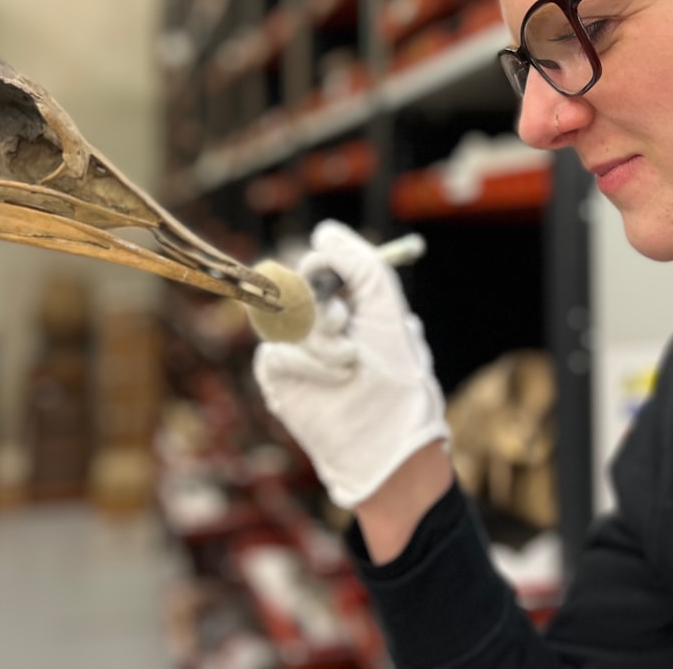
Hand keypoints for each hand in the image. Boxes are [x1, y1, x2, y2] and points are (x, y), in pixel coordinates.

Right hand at [253, 220, 448, 508]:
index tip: (329, 273)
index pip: (320, 267)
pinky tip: (333, 379)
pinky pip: (274, 352)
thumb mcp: (387, 309)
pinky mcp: (280, 379)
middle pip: (295, 288)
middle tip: (343, 325)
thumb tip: (323, 231)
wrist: (389, 441)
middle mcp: (321, 325)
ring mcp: (299, 352)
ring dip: (320, 340)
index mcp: (351, 305)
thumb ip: (360, 265)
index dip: (322, 265)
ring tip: (349, 363)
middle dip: (320, 304)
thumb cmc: (399, 378)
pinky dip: (304, 361)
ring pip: (283, 321)